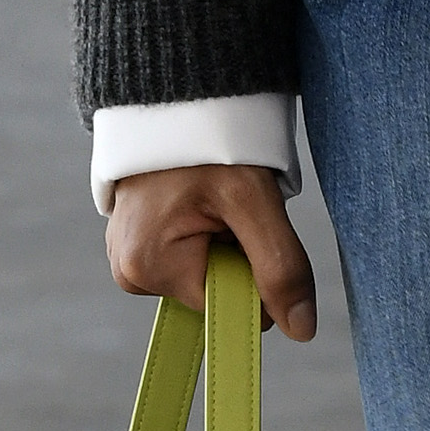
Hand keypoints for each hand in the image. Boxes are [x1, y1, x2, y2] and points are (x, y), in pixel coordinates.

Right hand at [103, 160, 318, 344]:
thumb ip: (280, 267)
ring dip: (223, 241)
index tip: (243, 226)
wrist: (176, 100)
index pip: (226, 306)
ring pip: (205, 273)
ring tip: (211, 198)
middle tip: (228, 206)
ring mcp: (128, 259)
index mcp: (147, 270)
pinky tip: (198, 200)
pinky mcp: (136, 245)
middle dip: (234, 252)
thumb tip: (301, 330)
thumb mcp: (254, 202)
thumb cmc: (209, 144)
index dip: (251, 272)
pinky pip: (188, 257)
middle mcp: (129, 273)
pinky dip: (206, 233)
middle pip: (213, 291)